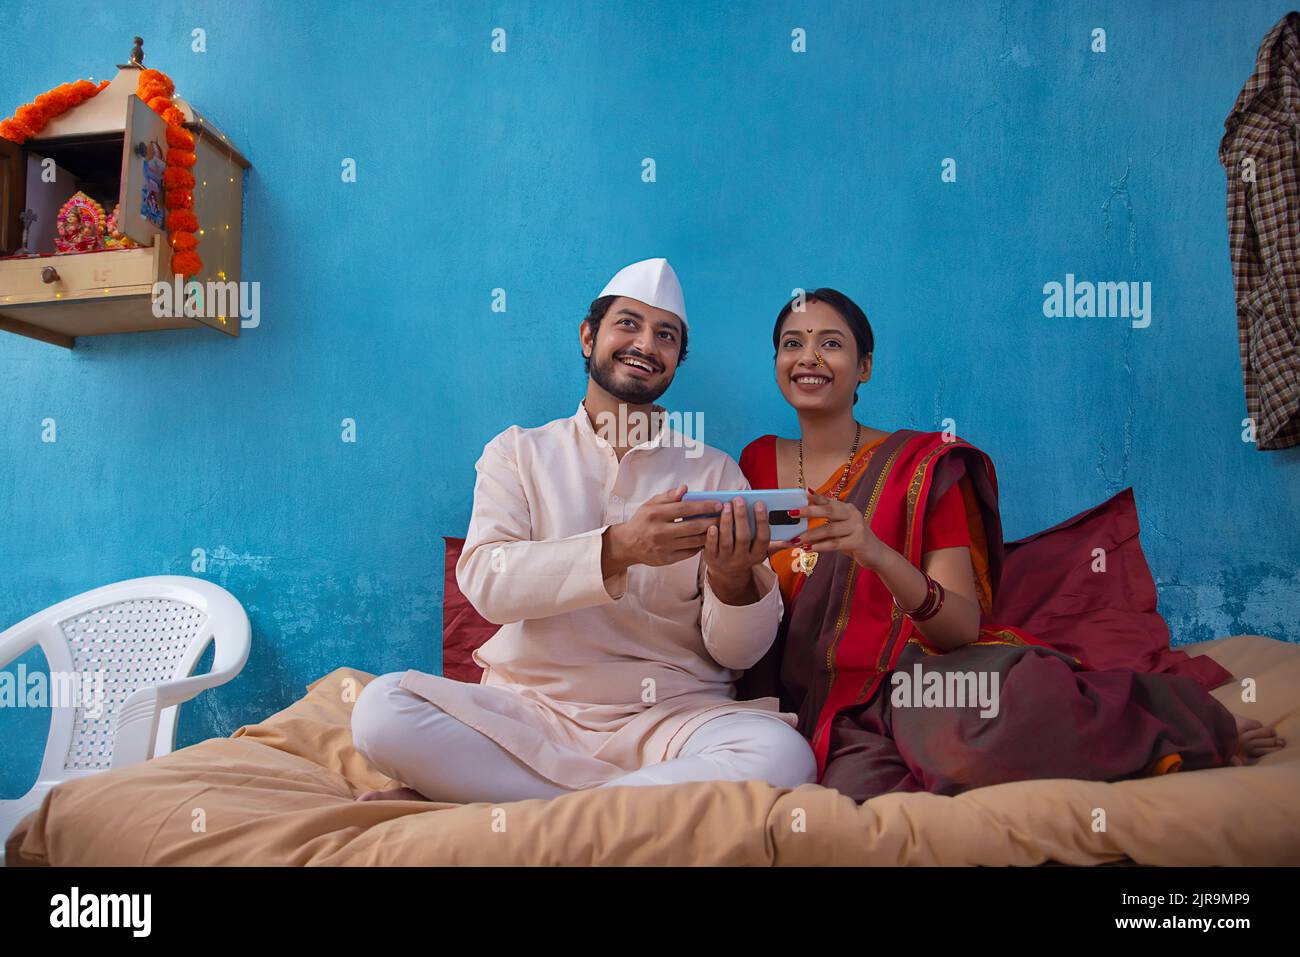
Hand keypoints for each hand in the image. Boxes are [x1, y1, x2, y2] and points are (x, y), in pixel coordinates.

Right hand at [604, 485, 721, 574]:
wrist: (627, 544)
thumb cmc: (642, 521)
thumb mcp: (650, 504)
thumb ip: (668, 496)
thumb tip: (685, 488)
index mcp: (655, 514)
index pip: (685, 508)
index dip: (704, 506)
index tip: (718, 505)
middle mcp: (659, 531)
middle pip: (692, 526)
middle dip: (712, 521)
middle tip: (725, 517)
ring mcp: (663, 547)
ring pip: (693, 541)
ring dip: (709, 534)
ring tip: (721, 527)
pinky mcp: (667, 559)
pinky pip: (689, 552)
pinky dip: (700, 546)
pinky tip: (708, 539)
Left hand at [703, 496, 771, 592]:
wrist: (728, 574)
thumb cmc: (745, 553)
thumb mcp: (759, 551)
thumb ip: (774, 543)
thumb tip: (795, 539)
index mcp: (757, 554)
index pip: (763, 538)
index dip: (762, 521)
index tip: (759, 503)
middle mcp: (742, 558)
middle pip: (744, 538)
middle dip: (742, 517)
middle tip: (739, 500)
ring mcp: (726, 559)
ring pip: (727, 541)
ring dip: (726, 522)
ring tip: (726, 506)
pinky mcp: (712, 559)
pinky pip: (711, 548)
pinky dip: (712, 537)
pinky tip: (712, 524)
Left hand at [793, 487, 888, 569]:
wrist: (877, 555)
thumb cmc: (853, 540)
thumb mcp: (841, 529)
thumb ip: (826, 523)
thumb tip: (802, 522)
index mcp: (847, 509)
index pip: (829, 501)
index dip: (816, 497)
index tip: (804, 492)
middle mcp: (853, 514)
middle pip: (828, 511)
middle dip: (808, 512)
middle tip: (792, 513)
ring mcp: (857, 527)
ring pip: (829, 530)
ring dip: (810, 535)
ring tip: (795, 540)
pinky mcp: (858, 542)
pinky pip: (835, 544)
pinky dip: (820, 546)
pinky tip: (809, 549)